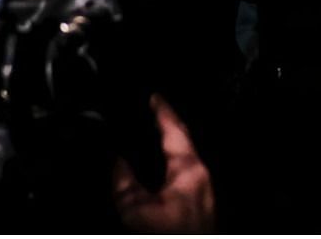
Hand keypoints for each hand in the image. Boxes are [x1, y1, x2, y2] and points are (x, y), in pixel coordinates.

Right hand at [111, 94, 214, 232]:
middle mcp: (202, 179)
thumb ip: (124, 182)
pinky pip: (182, 181)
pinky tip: (155, 176)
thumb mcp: (136, 211)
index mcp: (190, 170)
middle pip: (183, 144)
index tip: (154, 96)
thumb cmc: (168, 235)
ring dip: (166, 151)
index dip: (163, 111)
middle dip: (166, 129)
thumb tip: (118, 161)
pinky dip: (168, 170)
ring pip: (183, 163)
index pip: (176, 130)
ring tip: (148, 141)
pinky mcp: (199, 211)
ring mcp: (203, 195)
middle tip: (149, 114)